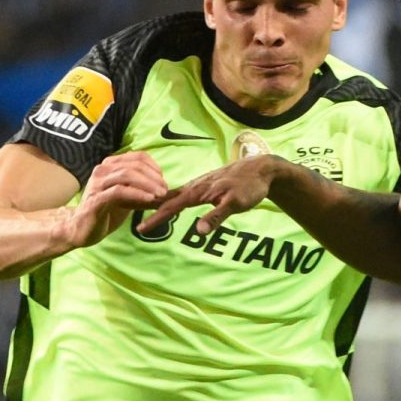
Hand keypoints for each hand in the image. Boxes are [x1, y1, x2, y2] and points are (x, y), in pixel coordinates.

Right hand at [65, 152, 168, 248]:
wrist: (83, 230)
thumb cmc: (106, 212)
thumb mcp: (129, 199)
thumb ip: (144, 192)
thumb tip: (166, 191)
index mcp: (111, 166)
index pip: (137, 156)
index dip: (154, 167)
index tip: (163, 181)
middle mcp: (103, 170)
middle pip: (134, 165)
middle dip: (153, 177)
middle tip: (165, 190)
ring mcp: (98, 183)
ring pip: (127, 175)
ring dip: (148, 184)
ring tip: (160, 194)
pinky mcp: (96, 199)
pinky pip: (119, 191)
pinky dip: (137, 194)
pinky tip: (149, 200)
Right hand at [138, 155, 284, 237]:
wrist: (261, 169)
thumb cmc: (249, 187)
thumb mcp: (235, 204)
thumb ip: (217, 217)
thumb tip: (199, 231)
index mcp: (198, 192)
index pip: (172, 207)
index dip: (156, 218)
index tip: (141, 228)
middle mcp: (195, 186)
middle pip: (169, 199)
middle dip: (153, 211)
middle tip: (139, 224)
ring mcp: (200, 185)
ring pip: (175, 195)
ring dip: (160, 204)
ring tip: (147, 214)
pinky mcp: (206, 186)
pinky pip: (184, 193)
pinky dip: (173, 199)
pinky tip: (172, 203)